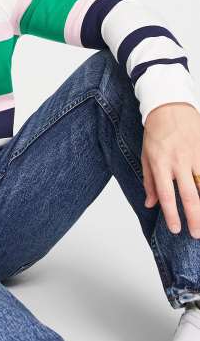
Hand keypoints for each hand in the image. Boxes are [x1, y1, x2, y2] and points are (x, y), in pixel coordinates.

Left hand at [142, 102, 199, 237]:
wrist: (170, 106)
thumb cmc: (156, 132)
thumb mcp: (145, 156)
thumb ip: (149, 181)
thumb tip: (150, 204)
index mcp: (160, 164)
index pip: (166, 195)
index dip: (171, 214)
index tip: (176, 229)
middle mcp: (178, 161)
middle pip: (189, 195)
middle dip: (194, 218)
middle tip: (196, 233)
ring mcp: (194, 155)